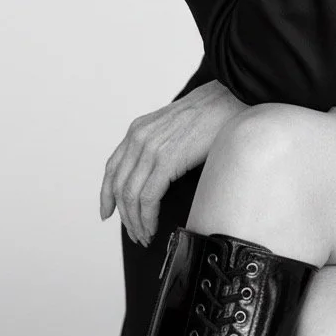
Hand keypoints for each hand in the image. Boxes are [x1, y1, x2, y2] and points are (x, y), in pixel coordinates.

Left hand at [99, 81, 249, 245]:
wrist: (230, 98)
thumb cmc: (210, 114)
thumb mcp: (173, 126)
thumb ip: (160, 145)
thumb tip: (159, 175)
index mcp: (137, 130)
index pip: (112, 168)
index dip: (106, 195)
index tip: (107, 213)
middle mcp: (138, 138)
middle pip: (119, 187)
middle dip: (124, 216)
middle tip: (135, 234)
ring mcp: (151, 149)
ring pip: (131, 196)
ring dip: (135, 222)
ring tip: (145, 236)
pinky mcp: (166, 160)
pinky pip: (148, 198)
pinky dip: (147, 218)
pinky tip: (153, 228)